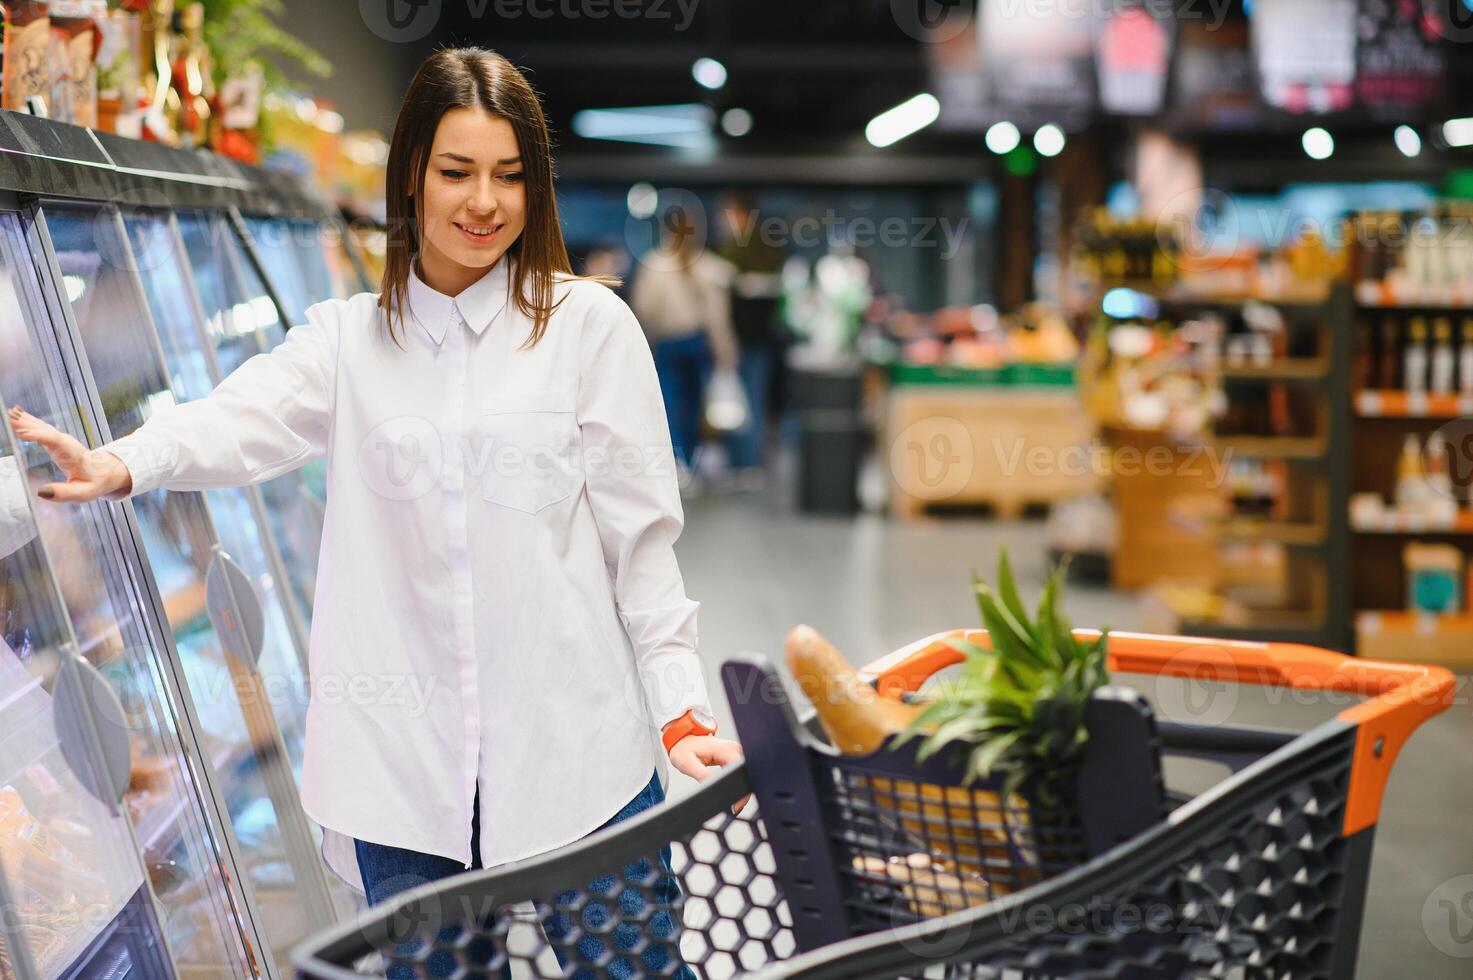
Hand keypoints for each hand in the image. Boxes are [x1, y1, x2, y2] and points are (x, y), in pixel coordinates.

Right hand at [6, 406, 131, 501]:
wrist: (104, 471)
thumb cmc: (94, 482)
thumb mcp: (83, 493)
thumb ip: (64, 493)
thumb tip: (40, 491)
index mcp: (72, 453)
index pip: (55, 441)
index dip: (39, 435)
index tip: (22, 433)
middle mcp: (65, 442)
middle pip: (44, 430)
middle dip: (26, 424)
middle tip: (8, 417)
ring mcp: (60, 439)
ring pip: (41, 427)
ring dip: (24, 420)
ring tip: (8, 413)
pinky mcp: (55, 440)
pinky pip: (39, 428)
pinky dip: (27, 421)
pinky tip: (16, 415)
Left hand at [667, 735, 750, 813]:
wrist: (683, 740)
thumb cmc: (684, 749)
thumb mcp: (688, 763)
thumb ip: (702, 775)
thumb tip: (714, 787)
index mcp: (724, 750)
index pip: (740, 772)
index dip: (741, 790)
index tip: (736, 805)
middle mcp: (734, 748)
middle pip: (747, 773)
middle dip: (743, 791)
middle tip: (734, 806)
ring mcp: (736, 751)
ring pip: (747, 773)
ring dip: (742, 787)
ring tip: (733, 800)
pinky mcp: (735, 755)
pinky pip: (742, 770)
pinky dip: (739, 781)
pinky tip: (733, 791)